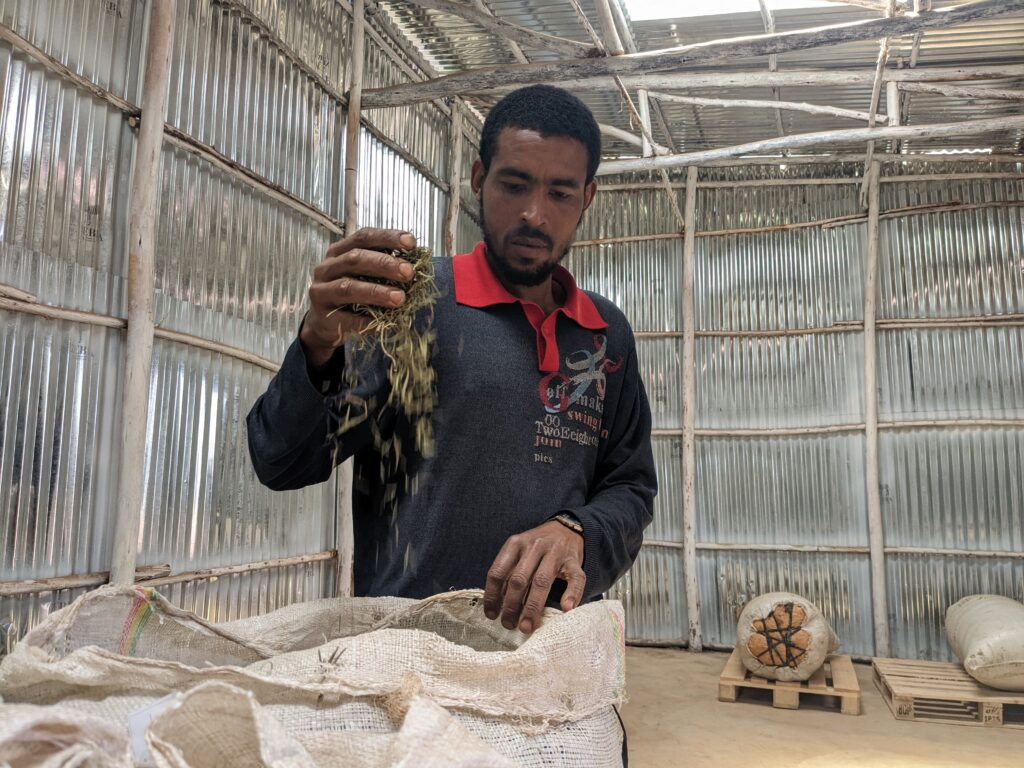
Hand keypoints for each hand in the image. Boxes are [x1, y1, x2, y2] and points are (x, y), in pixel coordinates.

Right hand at [300, 228, 416, 368]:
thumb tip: (415, 265)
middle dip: (384, 264)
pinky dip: (366, 320)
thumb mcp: (362, 275)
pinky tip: (385, 322)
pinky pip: (346, 319)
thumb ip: (382, 267)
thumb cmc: (351, 294)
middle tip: (409, 273)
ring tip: (400, 298)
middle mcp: (327, 268)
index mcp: (339, 251)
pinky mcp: (322, 317)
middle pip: (355, 259)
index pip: (363, 237)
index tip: (411, 243)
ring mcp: (322, 292)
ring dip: (376, 292)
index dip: (387, 238)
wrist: (324, 323)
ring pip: (348, 288)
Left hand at [483, 520, 585, 633]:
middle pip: (519, 579)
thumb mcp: (518, 552)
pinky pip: (575, 578)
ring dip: (533, 607)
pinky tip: (566, 608)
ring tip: (527, 626)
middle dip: (511, 605)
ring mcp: (555, 552)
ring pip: (542, 581)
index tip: (491, 615)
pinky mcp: (574, 561)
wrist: (565, 528)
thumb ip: (508, 572)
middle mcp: (534, 546)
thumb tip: (496, 605)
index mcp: (515, 544)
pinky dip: (572, 594)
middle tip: (509, 625)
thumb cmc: (536, 548)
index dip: (492, 595)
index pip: (498, 571)